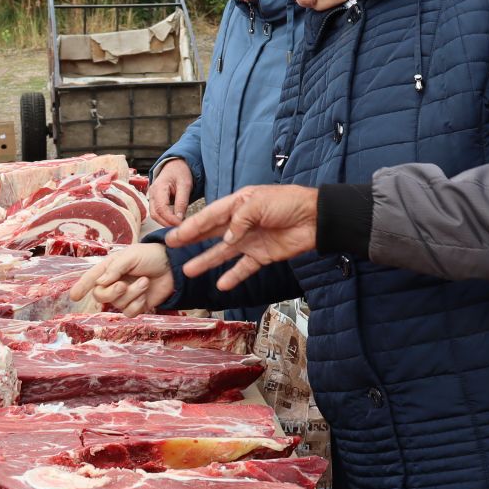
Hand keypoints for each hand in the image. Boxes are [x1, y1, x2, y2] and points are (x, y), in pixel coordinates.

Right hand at [67, 243, 173, 316]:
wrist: (173, 265)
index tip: (74, 296)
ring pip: (117, 304)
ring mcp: (125, 295)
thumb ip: (115, 269)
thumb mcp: (131, 256)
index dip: (81, 287)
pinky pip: (129, 312)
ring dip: (132, 294)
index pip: (91, 278)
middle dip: (111, 293)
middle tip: (123, 285)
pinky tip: (146, 294)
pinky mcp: (137, 305)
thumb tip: (100, 283)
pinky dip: (138, 304)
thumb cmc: (150, 255)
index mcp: (109, 268)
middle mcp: (114, 283)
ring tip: (145, 282)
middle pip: (100, 296)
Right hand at [146, 159, 193, 226]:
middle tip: (180, 228)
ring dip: (165, 222)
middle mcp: (152, 193)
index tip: (181, 224)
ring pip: (154, 215)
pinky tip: (174, 221)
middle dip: (167, 223)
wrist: (176, 165)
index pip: (161, 208)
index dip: (170, 219)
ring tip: (178, 226)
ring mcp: (152, 198)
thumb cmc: (180, 173)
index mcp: (159, 187)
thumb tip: (179, 218)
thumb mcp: (185, 185)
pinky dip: (164, 219)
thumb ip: (182, 202)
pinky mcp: (155, 201)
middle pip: (155, 214)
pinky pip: (157, 213)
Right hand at [167, 185, 318, 291]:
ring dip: (207, 261)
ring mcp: (251, 240)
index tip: (174, 235)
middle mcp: (241, 223)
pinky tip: (221, 285)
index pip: (210, 216)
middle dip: (192, 240)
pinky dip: (233, 276)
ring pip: (223, 253)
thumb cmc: (288, 202)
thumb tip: (227, 239)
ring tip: (189, 271)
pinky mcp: (263, 255)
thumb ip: (239, 220)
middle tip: (172, 247)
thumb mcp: (259, 203)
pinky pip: (244, 267)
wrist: (316, 218)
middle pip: (212, 234)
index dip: (191, 226)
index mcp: (238, 204)